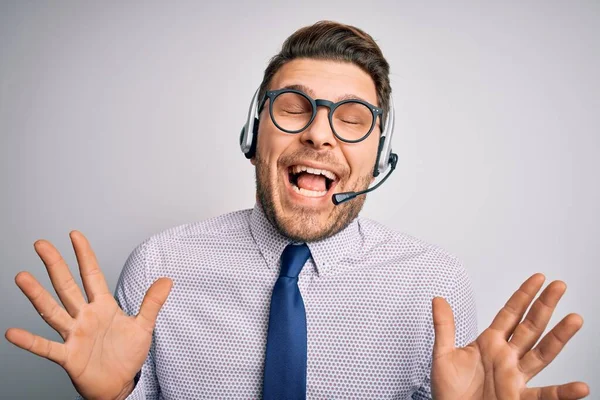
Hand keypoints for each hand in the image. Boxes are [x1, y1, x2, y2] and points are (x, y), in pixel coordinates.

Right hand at [5, 231, 172, 399]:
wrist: (120, 384)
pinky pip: (47, 347)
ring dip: (37, 296)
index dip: (84, 255)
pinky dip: (31, 341)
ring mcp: (75, 335)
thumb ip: (152, 302)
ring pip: (53, 311)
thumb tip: (167, 279)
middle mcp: (85, 317)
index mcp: (103, 306)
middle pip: (67, 286)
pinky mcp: (69, 356)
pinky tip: (14, 332)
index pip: (92, 275)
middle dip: (55, 265)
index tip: (74, 235)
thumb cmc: (127, 355)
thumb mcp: (144, 326)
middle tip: (41, 244)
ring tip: (22, 278)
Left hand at [431, 273, 588, 399]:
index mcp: (490, 344)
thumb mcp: (442, 355)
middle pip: (530, 327)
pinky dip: (563, 393)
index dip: (524, 295)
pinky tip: (580, 387)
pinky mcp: (519, 399)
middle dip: (544, 305)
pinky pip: (545, 396)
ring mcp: (516, 377)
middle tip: (559, 285)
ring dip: (559, 337)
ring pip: (542, 353)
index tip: (538, 278)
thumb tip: (437, 299)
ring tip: (575, 319)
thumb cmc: (449, 393)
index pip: (510, 314)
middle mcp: (507, 358)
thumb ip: (444, 327)